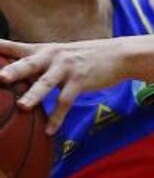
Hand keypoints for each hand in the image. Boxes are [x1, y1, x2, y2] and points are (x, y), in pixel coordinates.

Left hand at [0, 38, 124, 134]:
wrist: (118, 55)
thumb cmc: (86, 57)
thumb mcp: (61, 54)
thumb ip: (39, 63)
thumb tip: (16, 75)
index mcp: (44, 49)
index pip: (15, 46)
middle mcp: (53, 56)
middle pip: (29, 64)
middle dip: (13, 70)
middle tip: (0, 77)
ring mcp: (67, 68)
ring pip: (47, 83)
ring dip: (34, 95)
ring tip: (22, 106)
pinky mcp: (81, 80)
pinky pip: (66, 101)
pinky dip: (57, 117)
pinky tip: (50, 131)